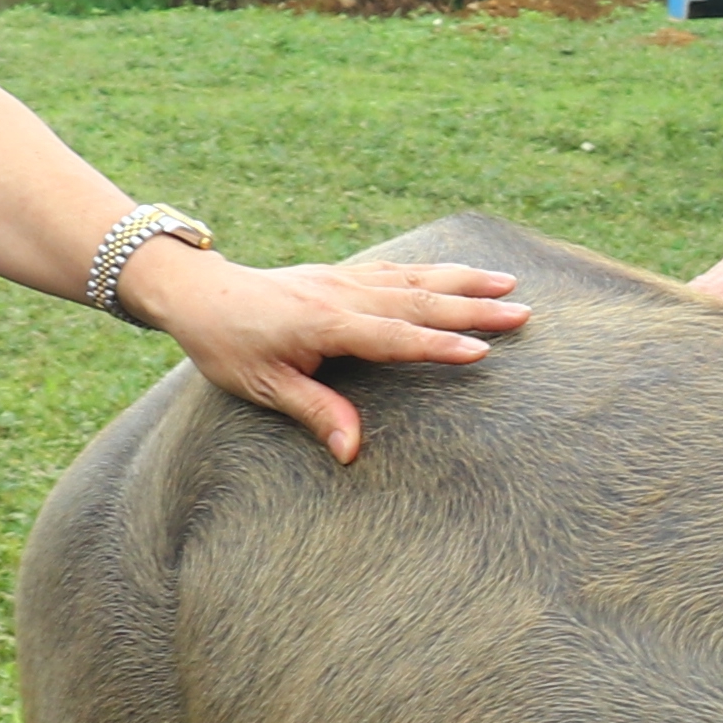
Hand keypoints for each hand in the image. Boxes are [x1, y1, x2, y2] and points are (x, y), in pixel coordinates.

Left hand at [131, 248, 531, 463]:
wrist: (200, 293)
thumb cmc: (227, 344)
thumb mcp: (263, 387)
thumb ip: (315, 413)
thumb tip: (353, 453)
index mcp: (326, 324)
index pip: (394, 337)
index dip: (437, 346)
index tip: (480, 351)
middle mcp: (343, 295)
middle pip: (419, 302)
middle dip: (472, 309)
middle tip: (521, 313)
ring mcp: (346, 279)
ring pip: (415, 279)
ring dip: (464, 282)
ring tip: (508, 285)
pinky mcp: (343, 275)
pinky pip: (399, 270)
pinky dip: (435, 270)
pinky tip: (461, 271)